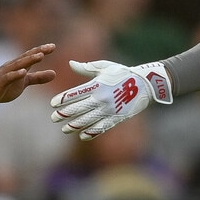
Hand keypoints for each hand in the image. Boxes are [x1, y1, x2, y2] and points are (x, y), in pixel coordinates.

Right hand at [0, 44, 56, 106]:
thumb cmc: (3, 86)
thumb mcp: (24, 82)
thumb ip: (38, 77)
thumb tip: (54, 74)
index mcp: (19, 65)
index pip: (30, 55)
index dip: (41, 50)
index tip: (52, 46)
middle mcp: (12, 66)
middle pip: (26, 57)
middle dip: (38, 51)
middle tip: (50, 47)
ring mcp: (5, 73)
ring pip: (18, 65)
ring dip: (29, 60)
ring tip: (40, 56)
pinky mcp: (0, 82)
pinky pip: (8, 77)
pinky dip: (16, 74)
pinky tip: (23, 72)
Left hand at [49, 59, 171, 139]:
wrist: (146, 84)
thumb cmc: (123, 73)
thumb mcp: (105, 67)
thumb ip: (86, 68)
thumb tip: (70, 63)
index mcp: (97, 85)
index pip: (75, 93)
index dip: (62, 99)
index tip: (53, 104)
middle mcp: (101, 98)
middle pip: (78, 108)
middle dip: (64, 114)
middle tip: (53, 118)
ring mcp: (109, 109)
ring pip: (88, 120)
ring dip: (74, 125)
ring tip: (64, 129)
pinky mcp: (117, 117)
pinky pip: (102, 127)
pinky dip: (92, 132)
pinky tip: (82, 136)